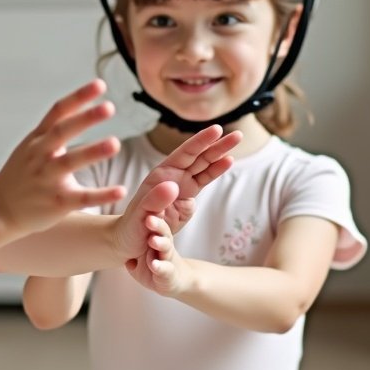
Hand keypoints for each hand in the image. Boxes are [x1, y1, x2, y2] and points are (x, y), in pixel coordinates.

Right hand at [0, 79, 127, 235]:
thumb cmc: (22, 174)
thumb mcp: (32, 145)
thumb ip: (55, 126)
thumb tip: (81, 101)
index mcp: (38, 139)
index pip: (58, 112)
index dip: (78, 97)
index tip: (100, 85)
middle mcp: (41, 155)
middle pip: (62, 132)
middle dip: (85, 119)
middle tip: (108, 107)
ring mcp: (47, 179)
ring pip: (69, 162)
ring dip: (92, 152)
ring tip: (115, 143)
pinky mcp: (56, 203)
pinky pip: (81, 198)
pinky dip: (101, 195)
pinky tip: (121, 191)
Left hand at [112, 125, 241, 259]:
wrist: (132, 240)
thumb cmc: (132, 226)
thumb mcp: (141, 214)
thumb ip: (155, 201)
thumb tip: (173, 186)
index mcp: (161, 175)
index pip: (184, 154)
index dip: (201, 141)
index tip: (217, 130)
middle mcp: (172, 176)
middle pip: (198, 156)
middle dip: (217, 144)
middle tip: (237, 134)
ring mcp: (181, 186)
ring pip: (204, 165)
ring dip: (221, 153)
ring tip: (237, 139)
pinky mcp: (188, 199)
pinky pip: (204, 180)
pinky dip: (217, 170)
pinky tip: (228, 160)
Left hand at [126, 214, 188, 294]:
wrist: (170, 278)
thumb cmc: (153, 257)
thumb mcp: (142, 245)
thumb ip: (135, 233)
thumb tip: (121, 215)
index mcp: (157, 233)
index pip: (156, 219)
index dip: (153, 211)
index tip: (148, 203)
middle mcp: (164, 243)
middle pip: (163, 231)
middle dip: (156, 225)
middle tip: (148, 219)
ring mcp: (167, 258)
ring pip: (166, 248)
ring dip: (160, 243)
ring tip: (152, 240)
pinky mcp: (168, 273)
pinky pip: (165, 269)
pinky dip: (159, 266)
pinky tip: (153, 264)